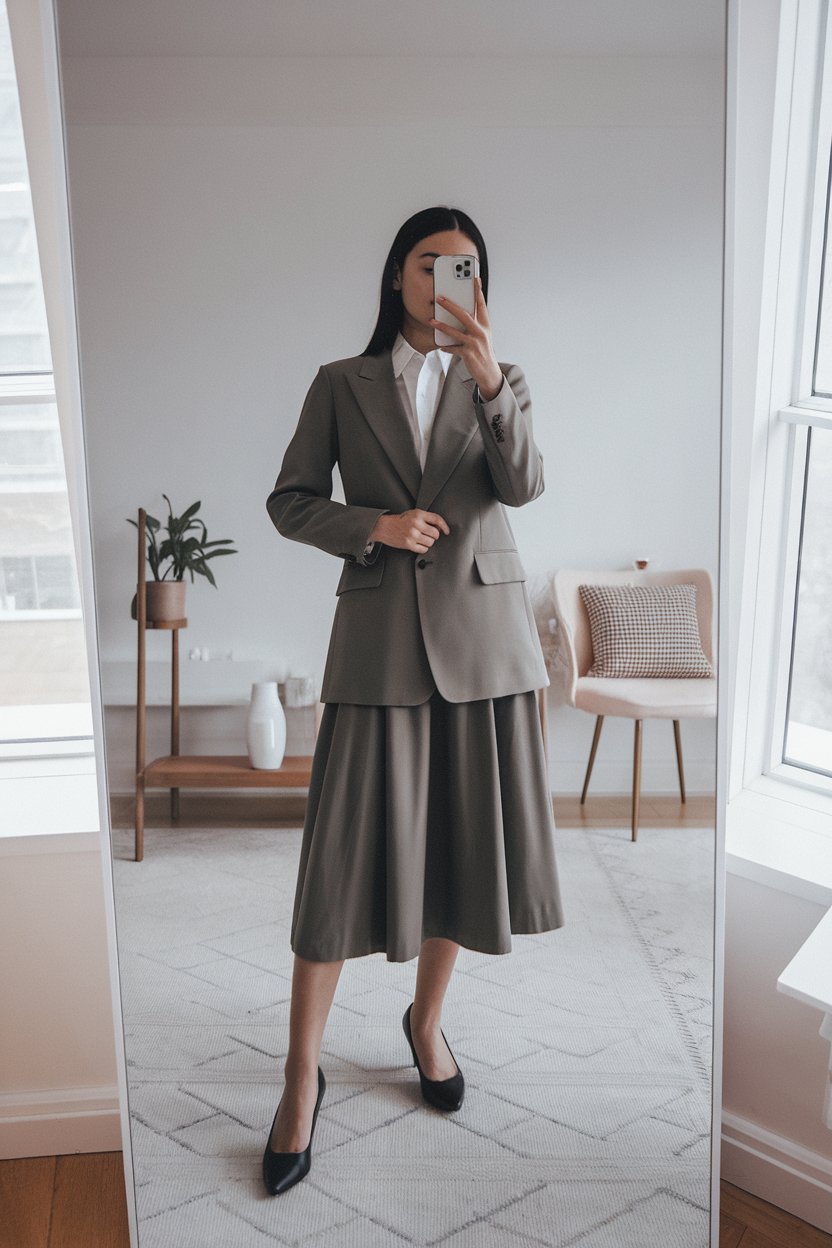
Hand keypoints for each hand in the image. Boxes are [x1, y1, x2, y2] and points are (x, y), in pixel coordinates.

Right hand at [369, 509, 449, 553]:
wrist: (384, 527)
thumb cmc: (398, 520)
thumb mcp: (412, 514)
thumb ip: (425, 518)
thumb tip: (438, 527)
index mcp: (418, 514)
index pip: (437, 519)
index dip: (444, 526)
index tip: (446, 531)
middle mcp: (416, 524)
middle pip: (435, 533)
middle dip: (434, 535)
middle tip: (428, 534)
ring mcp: (412, 535)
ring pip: (431, 542)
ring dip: (428, 542)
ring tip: (421, 539)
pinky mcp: (409, 544)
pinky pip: (423, 549)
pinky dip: (423, 548)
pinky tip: (418, 544)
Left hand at [429, 275, 502, 399]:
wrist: (489, 372)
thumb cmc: (483, 351)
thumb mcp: (482, 335)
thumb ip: (473, 324)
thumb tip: (457, 313)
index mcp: (485, 325)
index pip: (481, 305)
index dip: (478, 291)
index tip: (474, 278)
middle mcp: (481, 332)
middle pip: (465, 315)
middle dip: (451, 305)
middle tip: (440, 298)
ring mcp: (475, 343)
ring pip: (456, 332)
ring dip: (442, 326)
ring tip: (432, 320)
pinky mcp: (469, 354)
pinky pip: (454, 348)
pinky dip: (446, 347)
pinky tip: (440, 345)